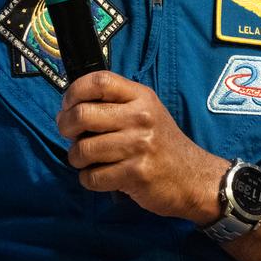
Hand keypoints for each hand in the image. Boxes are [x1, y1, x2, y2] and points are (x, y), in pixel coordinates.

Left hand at [56, 70, 225, 222]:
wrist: (194, 178)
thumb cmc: (161, 144)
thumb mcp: (146, 112)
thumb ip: (114, 104)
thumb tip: (68, 109)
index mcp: (141, 97)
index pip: (98, 81)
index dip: (74, 92)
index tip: (68, 106)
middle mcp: (141, 117)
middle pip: (83, 114)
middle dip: (66, 127)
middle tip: (71, 135)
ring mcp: (139, 146)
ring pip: (83, 150)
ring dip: (77, 158)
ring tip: (88, 160)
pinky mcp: (136, 174)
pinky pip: (93, 177)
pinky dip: (89, 180)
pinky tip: (102, 176)